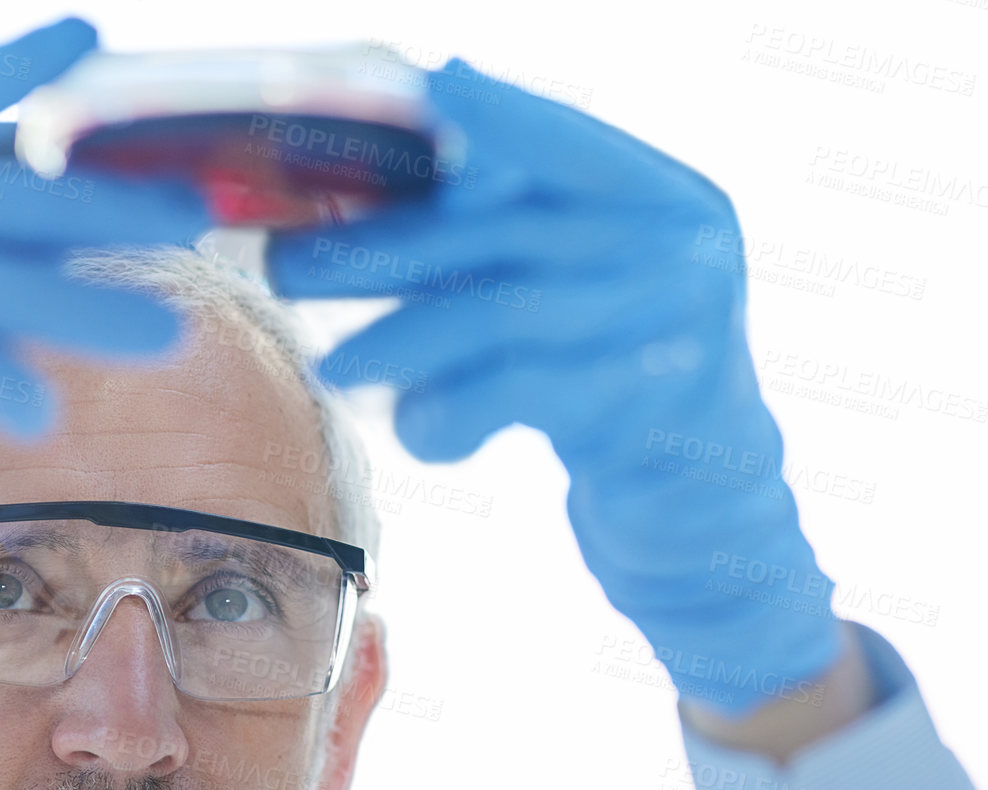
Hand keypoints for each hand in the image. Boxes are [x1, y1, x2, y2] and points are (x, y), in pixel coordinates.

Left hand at [266, 60, 840, 717]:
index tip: (414, 92)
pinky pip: (507, 395)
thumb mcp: (591, 284)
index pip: (560, 136)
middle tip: (286, 265)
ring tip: (335, 368)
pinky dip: (443, 413)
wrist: (701, 499)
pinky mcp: (635, 408)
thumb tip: (366, 192)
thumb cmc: (615, 376)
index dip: (488, 114)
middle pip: (500, 230)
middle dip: (378, 246)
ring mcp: (664, 327)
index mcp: (665, 197)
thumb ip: (517, 233)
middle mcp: (678, 248)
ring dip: (394, 340)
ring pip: (494, 313)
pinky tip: (416, 430)